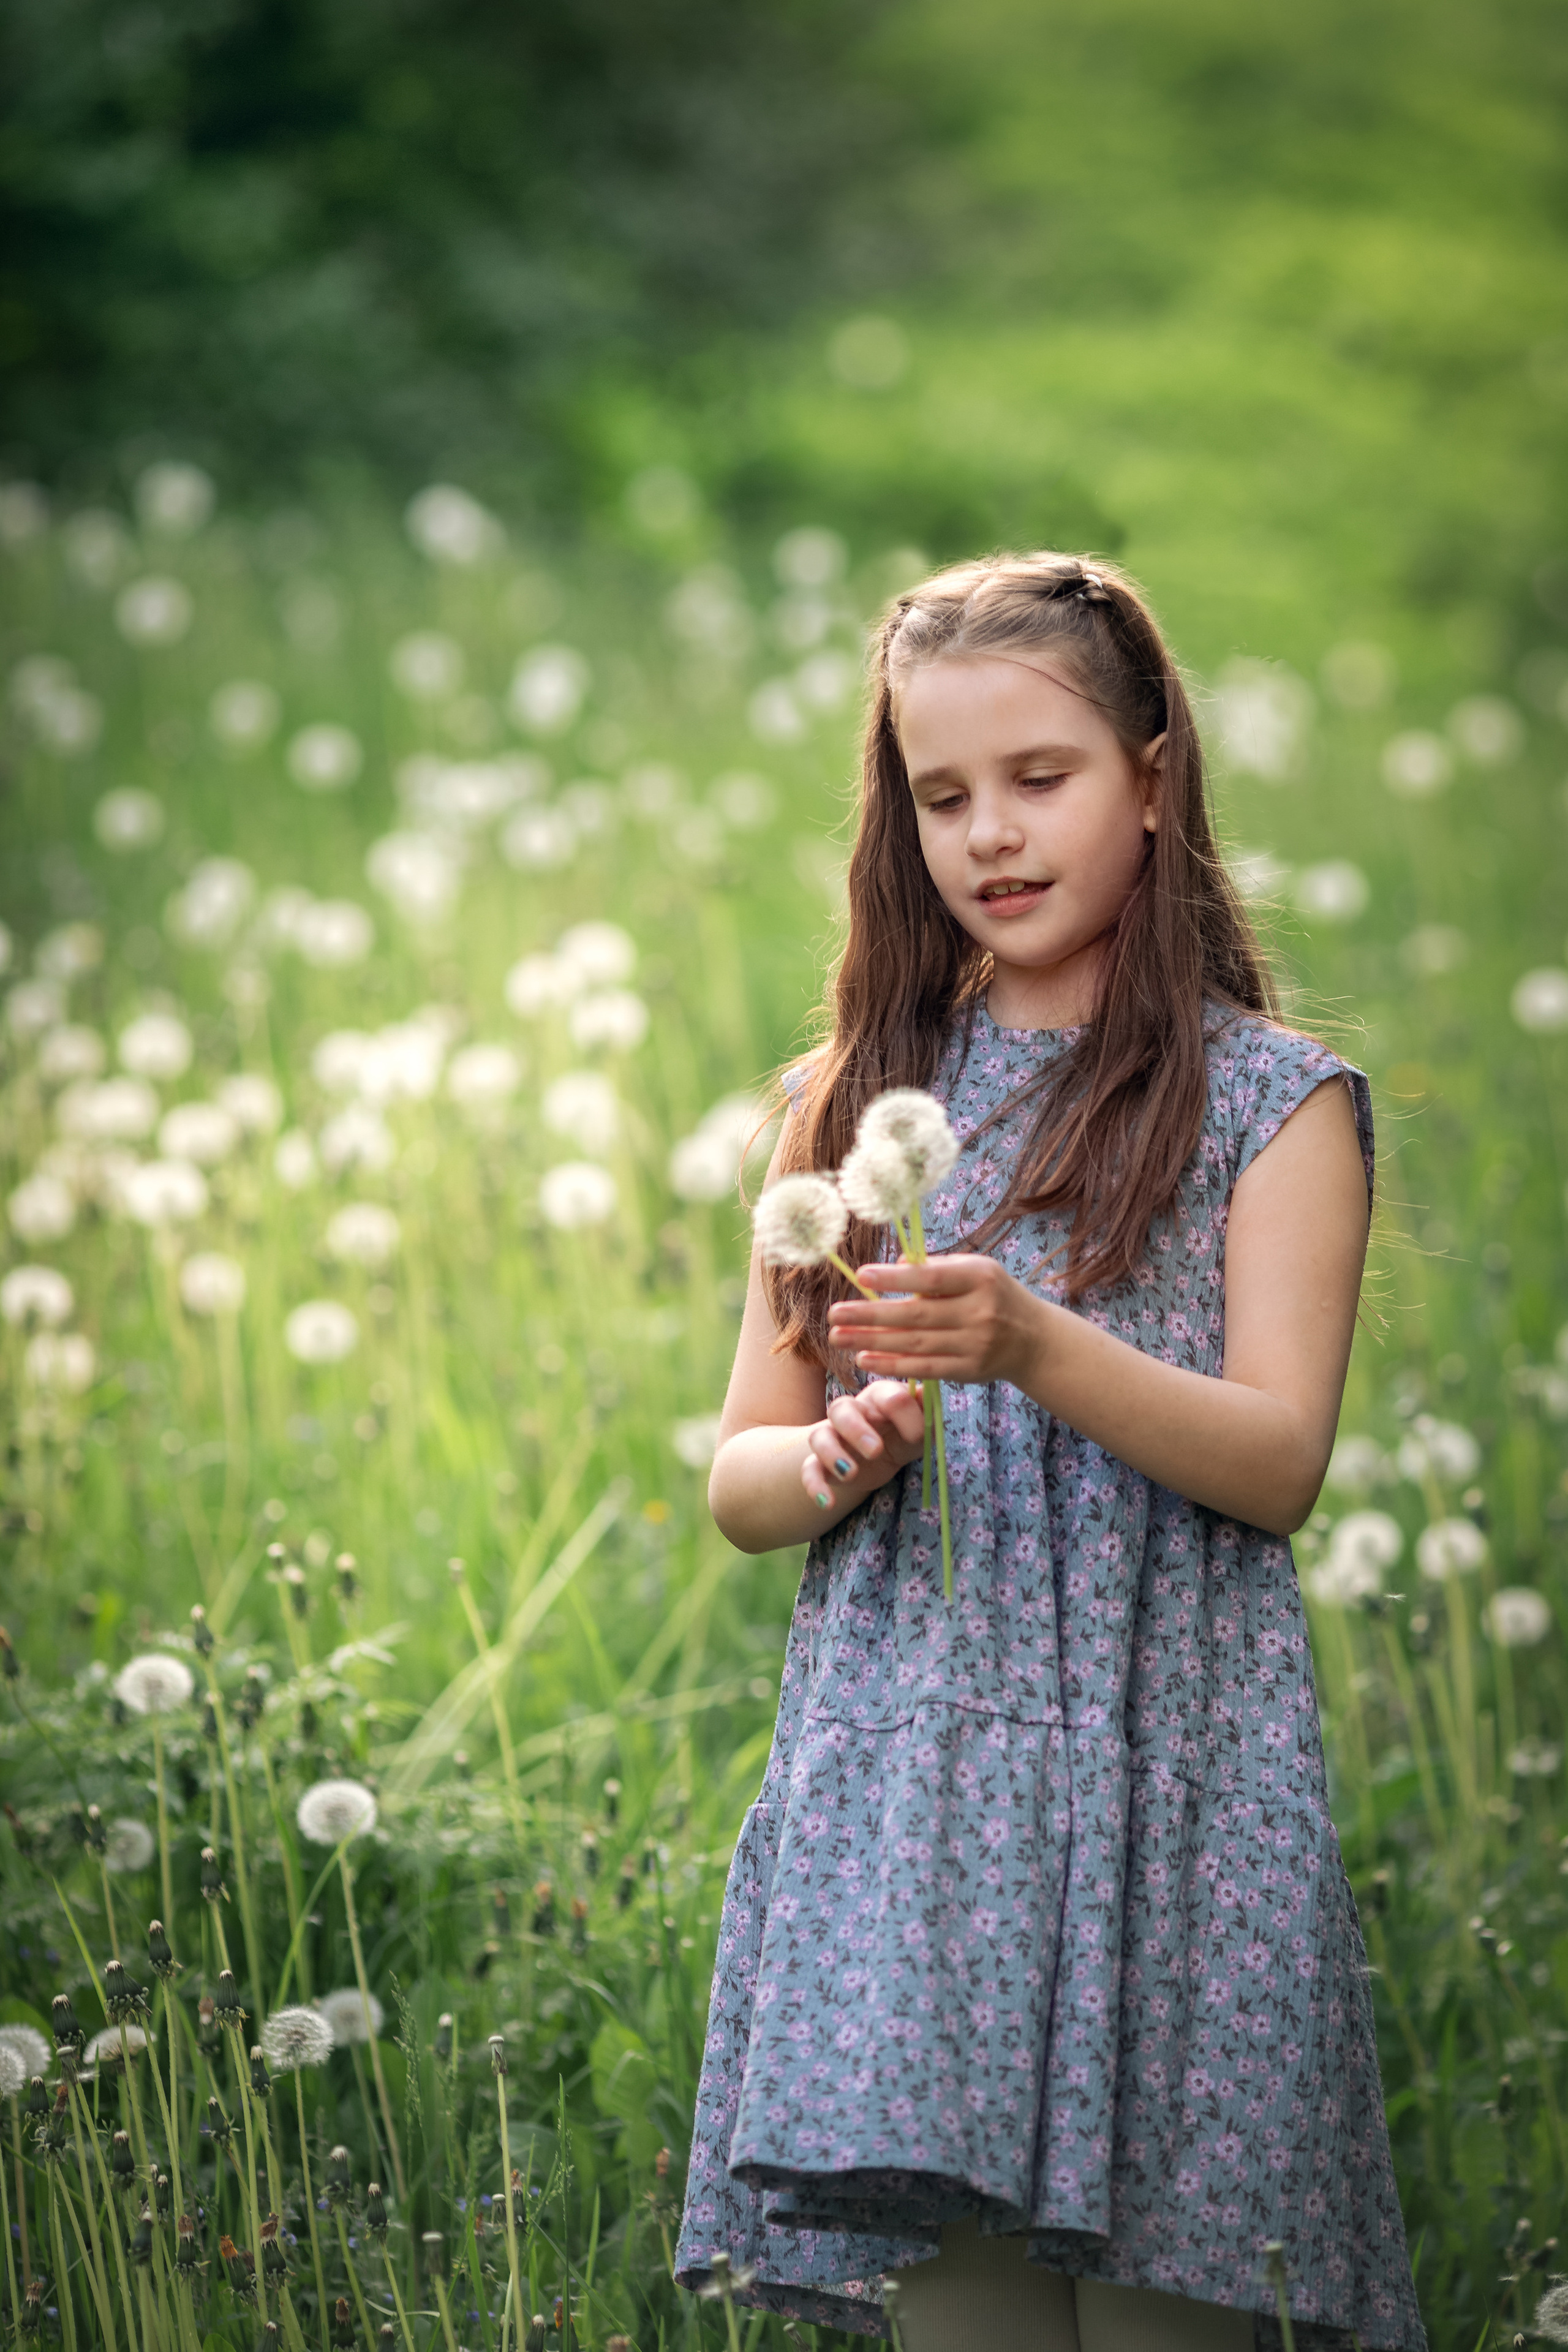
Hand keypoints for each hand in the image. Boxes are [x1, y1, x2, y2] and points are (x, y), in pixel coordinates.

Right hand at [799, 1377, 927, 1511]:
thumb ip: (925, 1410)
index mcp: (879, 1397)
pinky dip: (814, 1485)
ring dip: (832, 1454)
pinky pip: (809, 1469)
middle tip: (876, 1451)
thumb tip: (928, 1395)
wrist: (881, 1455)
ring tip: (850, 1474)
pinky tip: (827, 1503)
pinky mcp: (822, 1462)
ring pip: (819, 1435)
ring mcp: (833, 1436)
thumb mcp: (921, 1425)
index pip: (886, 1396)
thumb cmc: (902, 1433)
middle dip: (856, 1429)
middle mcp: (851, 1411)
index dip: (903, 1413)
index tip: (917, 1437)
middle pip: (841, 1409)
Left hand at [827, 1253, 1048, 1385]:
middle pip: (916, 1315)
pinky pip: (924, 1368)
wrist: (1034, 1340)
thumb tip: (895, 1264)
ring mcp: (975, 1344)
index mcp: (980, 1278)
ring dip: (873, 1342)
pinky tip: (864, 1358)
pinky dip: (892, 1364)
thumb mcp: (977, 1271)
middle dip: (871, 1315)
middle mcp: (979, 1312)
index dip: (896, 1278)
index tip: (861, 1275)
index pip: (932, 1277)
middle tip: (835, 1314)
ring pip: (915, 1344)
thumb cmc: (994, 1295)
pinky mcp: (968, 1371)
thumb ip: (938, 1268)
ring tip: (838, 1337)